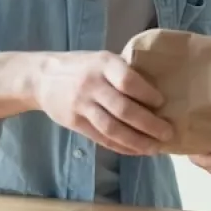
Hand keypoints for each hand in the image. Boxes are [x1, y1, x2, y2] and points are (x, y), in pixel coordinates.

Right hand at [33, 51, 172, 155]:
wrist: (41, 78)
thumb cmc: (82, 67)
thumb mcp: (102, 59)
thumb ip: (123, 72)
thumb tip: (158, 91)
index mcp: (103, 64)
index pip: (128, 81)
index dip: (147, 94)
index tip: (163, 103)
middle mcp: (92, 85)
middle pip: (123, 109)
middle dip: (149, 124)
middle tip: (168, 133)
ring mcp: (81, 106)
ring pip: (112, 129)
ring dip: (137, 141)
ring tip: (155, 148)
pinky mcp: (75, 123)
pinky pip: (101, 138)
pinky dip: (121, 147)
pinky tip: (136, 150)